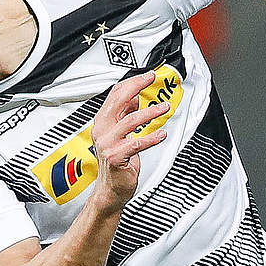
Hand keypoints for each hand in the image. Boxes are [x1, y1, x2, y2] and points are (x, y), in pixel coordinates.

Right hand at [91, 71, 170, 212]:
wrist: (110, 190)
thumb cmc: (116, 163)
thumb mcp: (120, 134)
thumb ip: (125, 115)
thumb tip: (134, 98)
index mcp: (102, 123)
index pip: (114, 95)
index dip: (131, 83)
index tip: (147, 76)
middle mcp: (102, 131)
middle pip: (117, 102)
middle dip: (136, 87)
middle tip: (152, 80)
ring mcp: (107, 144)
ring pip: (128, 121)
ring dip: (149, 113)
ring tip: (163, 108)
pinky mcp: (116, 157)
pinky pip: (136, 143)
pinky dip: (151, 138)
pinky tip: (161, 134)